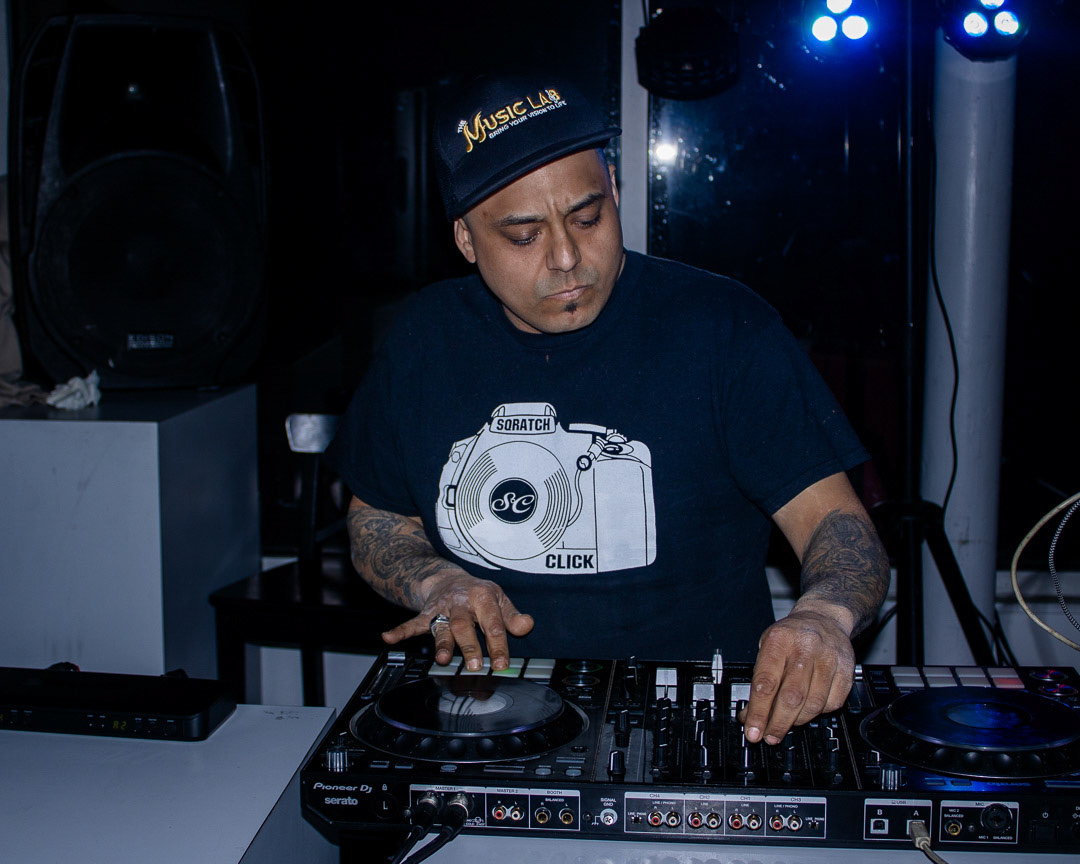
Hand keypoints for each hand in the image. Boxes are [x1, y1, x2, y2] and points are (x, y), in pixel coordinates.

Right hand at [380, 572, 533, 671]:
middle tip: (474, 665)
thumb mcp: (499, 600)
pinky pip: (412, 623)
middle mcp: (462, 603)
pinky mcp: (426, 614)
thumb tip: (527, 626)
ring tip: (441, 659)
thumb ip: (512, 616)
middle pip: (465, 626)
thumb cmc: (478, 595)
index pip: (493, 624)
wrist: (448, 579)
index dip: (498, 645)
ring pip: (442, 626)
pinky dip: (400, 631)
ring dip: (441, 643)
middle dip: (469, 645)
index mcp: (484, 598)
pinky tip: (388, 638)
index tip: (502, 664)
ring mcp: (442, 609)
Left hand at [738, 607, 854, 744]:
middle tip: (769, 736)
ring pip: (813, 704)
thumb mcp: (767, 645)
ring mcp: (829, 659)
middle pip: (791, 697)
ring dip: (797, 722)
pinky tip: (807, 710)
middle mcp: (806, 648)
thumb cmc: (791, 636)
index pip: (766, 683)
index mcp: (780, 640)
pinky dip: (818, 713)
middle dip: (778, 723)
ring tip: (785, 726)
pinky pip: (832, 704)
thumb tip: (750, 713)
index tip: (752, 730)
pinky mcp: (847, 671)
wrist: (824, 619)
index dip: (758, 711)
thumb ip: (760, 678)